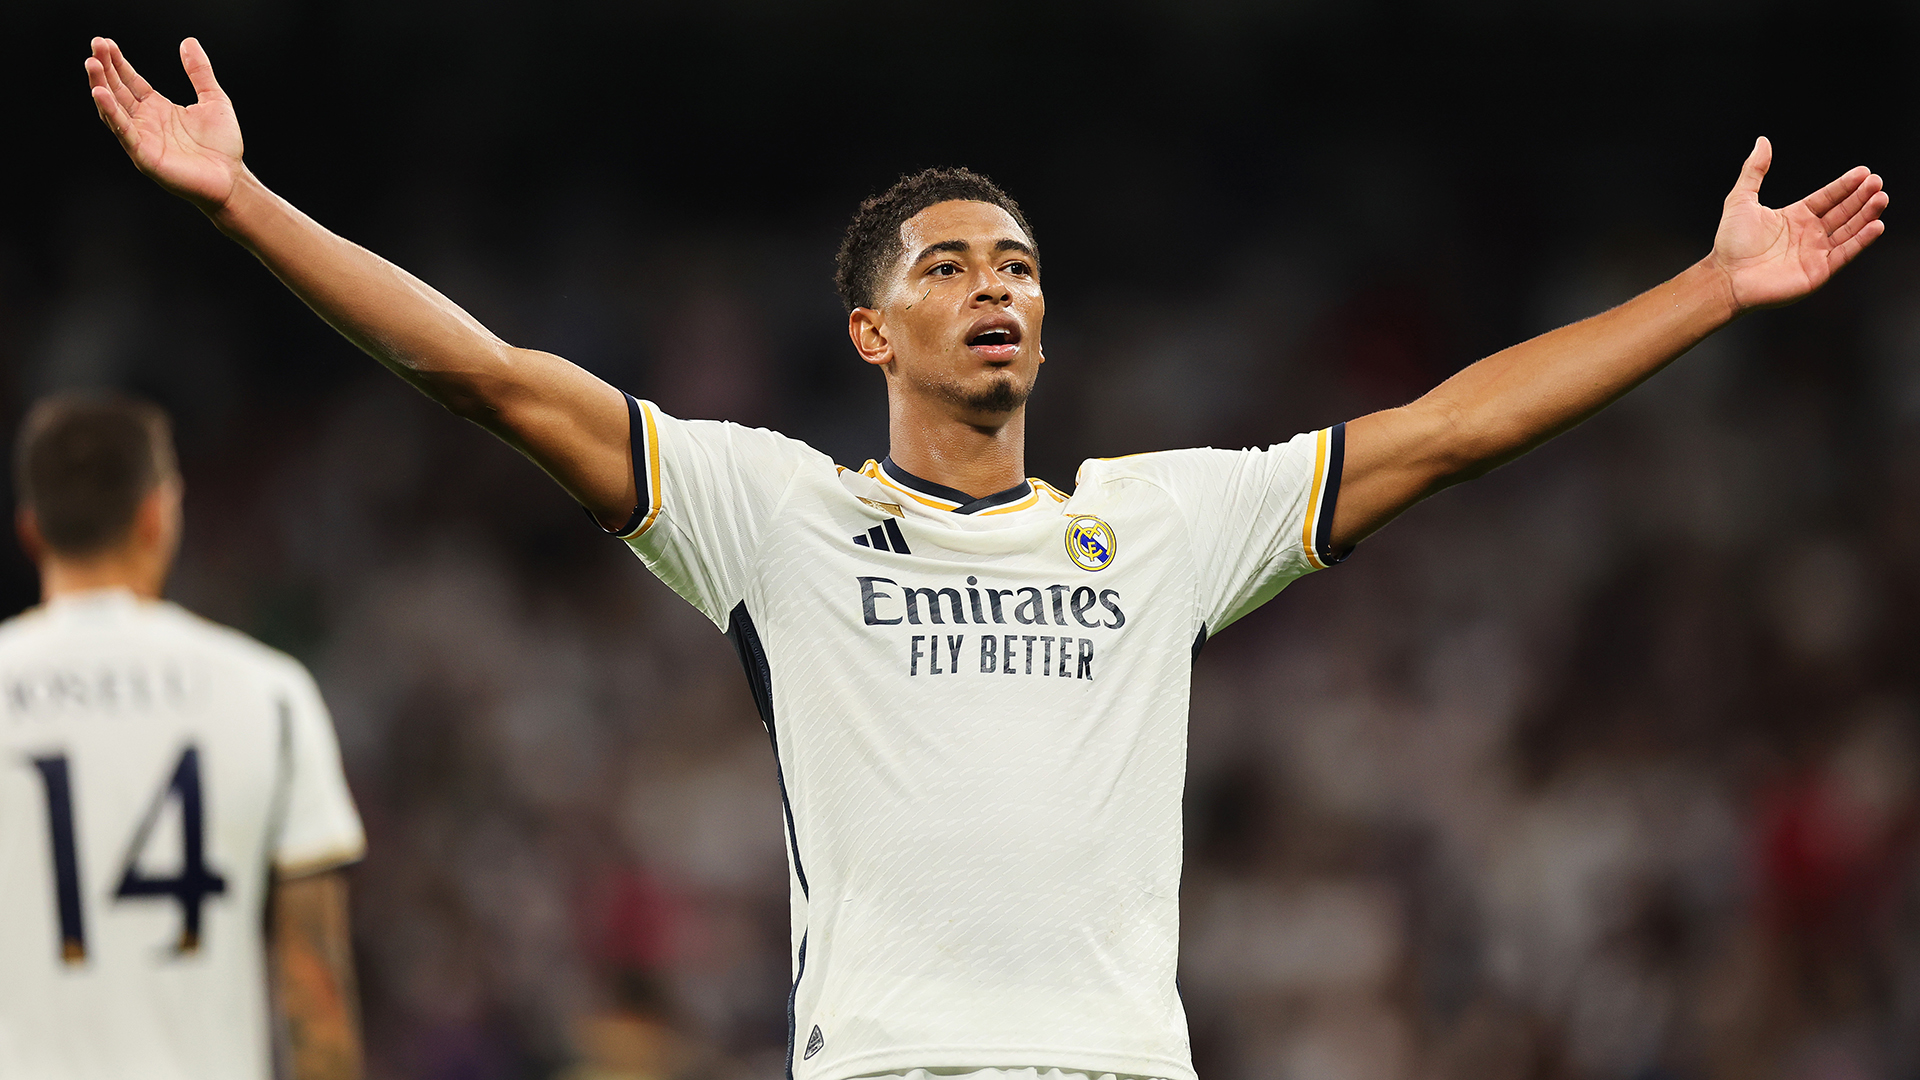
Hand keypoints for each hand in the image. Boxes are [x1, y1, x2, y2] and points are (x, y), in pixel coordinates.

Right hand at [85, 37, 243, 212]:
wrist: (231, 178)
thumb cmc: (223, 145)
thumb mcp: (214, 100)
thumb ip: (200, 72)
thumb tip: (189, 42)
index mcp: (157, 108)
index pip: (130, 81)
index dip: (118, 62)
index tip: (105, 42)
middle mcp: (145, 122)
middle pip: (117, 91)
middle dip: (104, 68)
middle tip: (95, 45)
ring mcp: (142, 139)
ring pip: (113, 109)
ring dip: (100, 86)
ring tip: (92, 64)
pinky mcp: (144, 155)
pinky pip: (124, 132)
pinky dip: (111, 113)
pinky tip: (101, 94)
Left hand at [1711, 137, 1887, 311]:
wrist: (1725, 277)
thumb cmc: (1730, 242)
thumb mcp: (1741, 199)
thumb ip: (1754, 171)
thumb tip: (1762, 142)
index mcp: (1796, 216)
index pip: (1828, 197)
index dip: (1845, 185)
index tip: (1864, 172)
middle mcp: (1809, 233)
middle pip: (1843, 211)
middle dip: (1861, 197)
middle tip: (1877, 182)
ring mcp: (1816, 253)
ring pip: (1849, 230)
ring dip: (1866, 214)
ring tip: (1881, 198)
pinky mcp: (1819, 271)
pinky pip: (1845, 253)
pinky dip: (1862, 240)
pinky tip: (1876, 225)